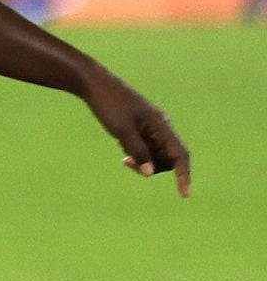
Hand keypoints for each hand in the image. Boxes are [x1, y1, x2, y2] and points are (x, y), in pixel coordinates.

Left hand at [82, 71, 190, 196]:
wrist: (96, 85)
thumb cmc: (109, 105)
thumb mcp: (121, 131)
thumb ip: (137, 151)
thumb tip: (151, 173)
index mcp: (162, 126)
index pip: (180, 155)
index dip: (184, 175)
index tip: (184, 194)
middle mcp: (161, 127)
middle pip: (168, 158)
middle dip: (152, 166)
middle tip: (126, 162)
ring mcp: (152, 128)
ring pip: (155, 155)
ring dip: (142, 161)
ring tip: (122, 153)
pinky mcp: (141, 128)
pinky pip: (145, 149)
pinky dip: (136, 154)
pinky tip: (121, 147)